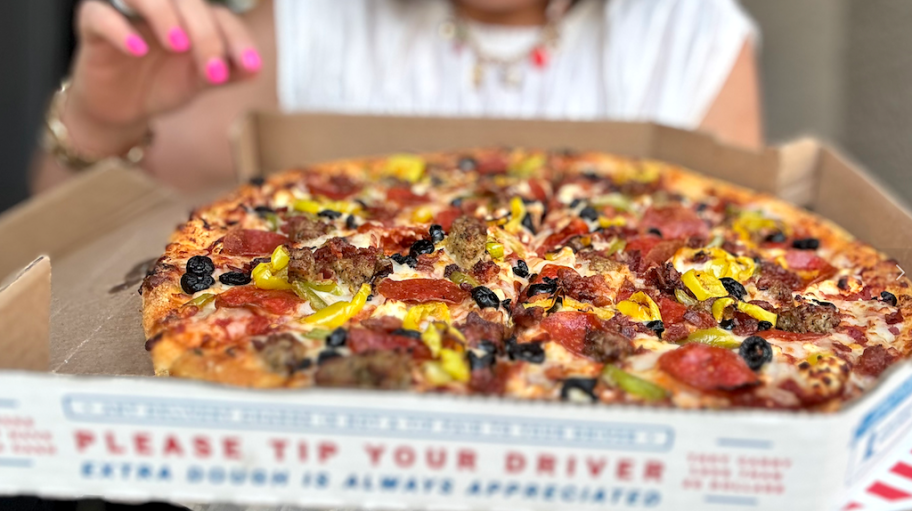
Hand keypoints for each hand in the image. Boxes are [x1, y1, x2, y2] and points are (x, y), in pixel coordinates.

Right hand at [64, 0, 261, 155]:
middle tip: (213, 70)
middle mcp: (160, 7)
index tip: (249, 65)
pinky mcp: (92, 26)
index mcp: (190, 17)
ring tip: (179, 47)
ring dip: (165, 16)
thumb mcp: (199, 81)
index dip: (236, 38)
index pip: (219, 15)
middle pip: (186, 0)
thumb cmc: (161, 85)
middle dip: (205, 34)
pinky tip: (137, 50)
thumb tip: (255, 68)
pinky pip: (98, 14)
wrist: (122, 110)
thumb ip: (227, 72)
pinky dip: (118, 29)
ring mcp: (125, 12)